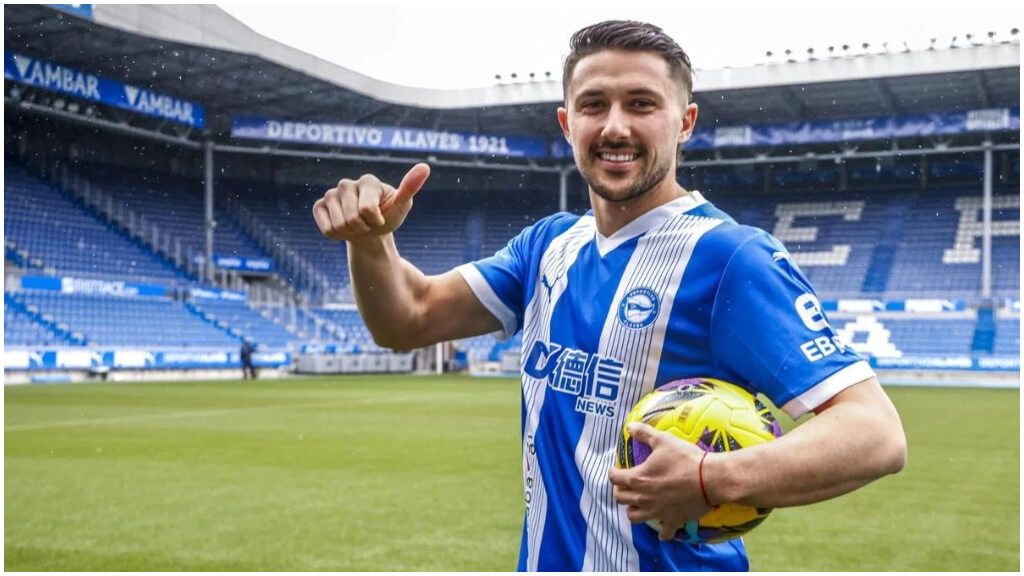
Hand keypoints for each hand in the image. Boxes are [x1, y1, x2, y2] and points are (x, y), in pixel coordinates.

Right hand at [312, 163, 430, 242]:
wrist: (370, 229)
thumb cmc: (388, 215)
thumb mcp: (402, 205)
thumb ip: (410, 187)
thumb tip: (425, 166)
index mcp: (368, 181)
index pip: (367, 209)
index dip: (375, 221)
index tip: (380, 218)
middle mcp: (347, 184)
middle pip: (351, 219)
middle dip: (363, 228)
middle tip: (367, 223)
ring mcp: (331, 194)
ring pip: (338, 225)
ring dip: (350, 232)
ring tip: (357, 224)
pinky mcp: (319, 206)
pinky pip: (326, 228)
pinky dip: (336, 234)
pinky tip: (343, 226)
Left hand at [608, 422, 713, 540]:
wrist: (710, 479)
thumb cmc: (685, 458)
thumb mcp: (663, 440)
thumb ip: (644, 433)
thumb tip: (630, 426)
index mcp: (638, 478)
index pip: (614, 478)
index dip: (613, 473)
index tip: (616, 470)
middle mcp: (643, 498)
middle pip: (620, 499)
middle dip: (620, 491)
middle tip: (625, 485)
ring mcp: (656, 511)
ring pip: (634, 517)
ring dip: (632, 510)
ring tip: (637, 504)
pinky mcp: (672, 520)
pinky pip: (664, 532)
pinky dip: (662, 532)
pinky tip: (662, 530)